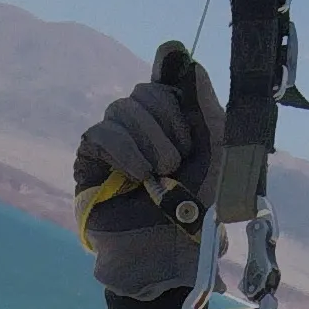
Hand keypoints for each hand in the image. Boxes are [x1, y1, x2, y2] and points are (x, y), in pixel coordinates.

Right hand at [71, 43, 222, 300]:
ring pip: (121, 108)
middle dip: (167, 121)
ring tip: (162, 173)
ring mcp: (115, 146)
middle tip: (180, 159)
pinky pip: (99, 133)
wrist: (177, 252)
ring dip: (149, 140)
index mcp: (175, 123)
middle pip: (145, 91)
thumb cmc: (203, 208)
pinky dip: (124, 149)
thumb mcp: (218, 151)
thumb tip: (183, 56)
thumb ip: (204, 104)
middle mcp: (143, 129)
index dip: (170, 70)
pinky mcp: (90, 164)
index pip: (164, 79)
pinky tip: (140, 174)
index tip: (177, 69)